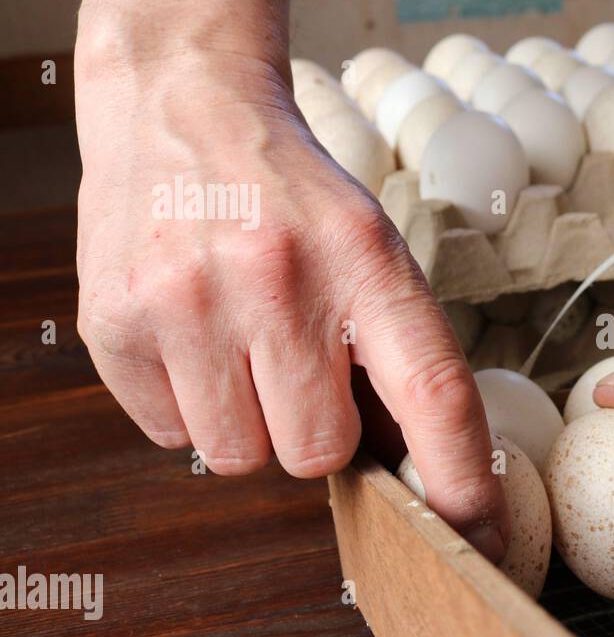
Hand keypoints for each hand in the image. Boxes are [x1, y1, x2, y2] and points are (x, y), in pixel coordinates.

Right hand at [73, 8, 506, 558]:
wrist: (182, 107)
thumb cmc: (290, 195)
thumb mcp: (368, 248)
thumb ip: (394, 349)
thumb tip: (419, 472)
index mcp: (365, 259)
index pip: (433, 393)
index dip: (460, 477)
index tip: (477, 529)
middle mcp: (276, 278)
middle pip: (319, 451)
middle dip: (317, 428)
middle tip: (298, 365)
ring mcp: (187, 301)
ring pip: (241, 458)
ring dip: (250, 422)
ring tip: (241, 344)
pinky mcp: (114, 321)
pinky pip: (170, 437)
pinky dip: (188, 406)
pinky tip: (193, 339)